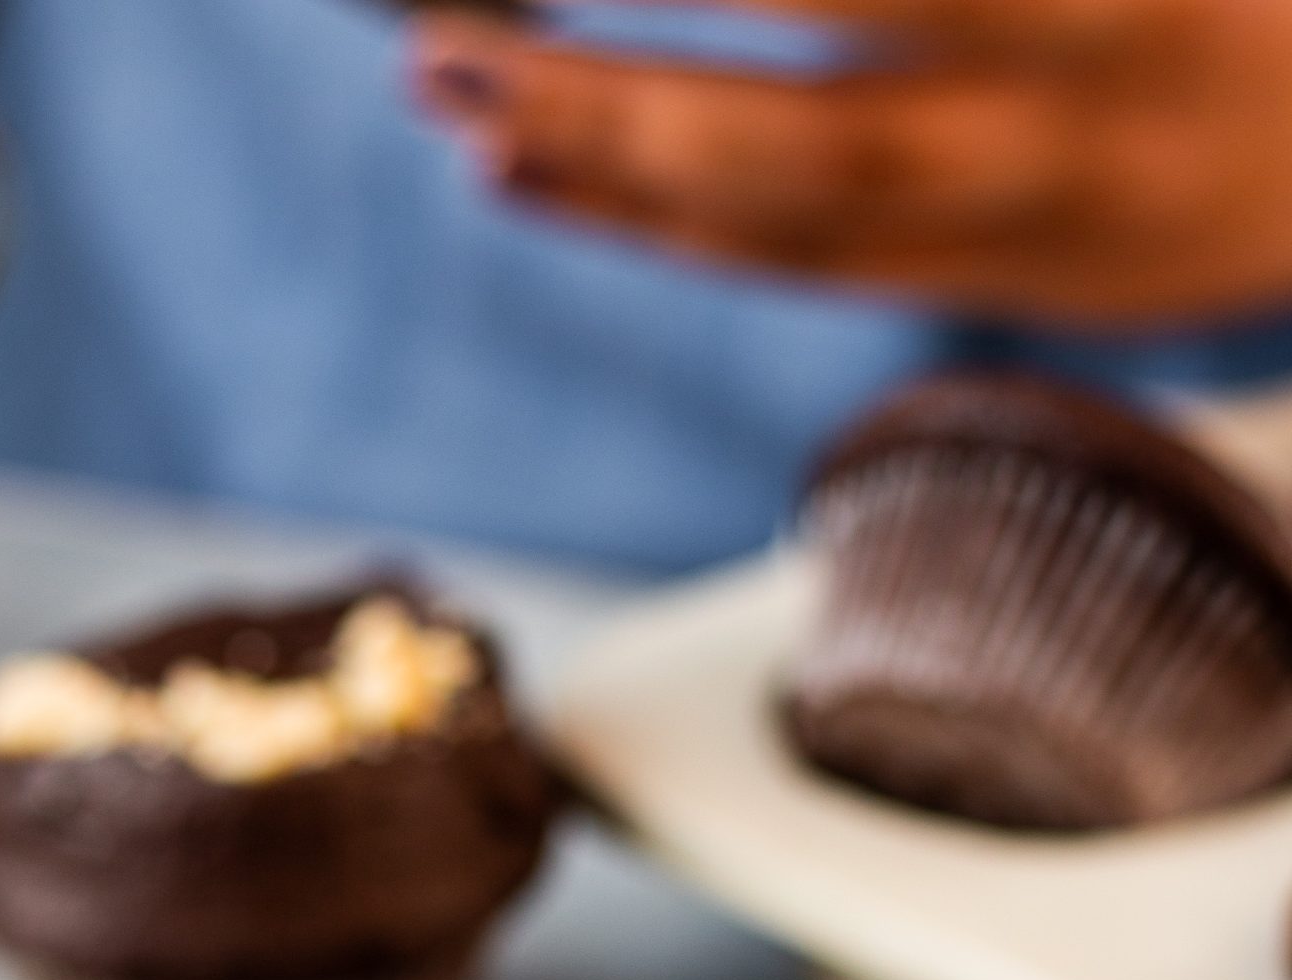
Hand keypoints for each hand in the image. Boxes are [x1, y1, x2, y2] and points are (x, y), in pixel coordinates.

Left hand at [409, 1, 1291, 326]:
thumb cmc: (1262, 7)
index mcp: (1108, 17)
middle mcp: (1062, 138)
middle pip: (794, 143)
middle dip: (606, 101)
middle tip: (444, 50)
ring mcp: (1034, 228)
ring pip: (782, 232)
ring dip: (606, 181)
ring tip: (463, 117)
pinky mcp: (1015, 279)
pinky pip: (810, 270)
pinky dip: (669, 231)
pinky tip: (556, 187)